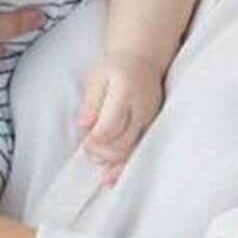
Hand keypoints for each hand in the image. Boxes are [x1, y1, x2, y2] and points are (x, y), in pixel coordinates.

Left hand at [77, 51, 165, 186]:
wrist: (143, 61)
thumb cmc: (114, 69)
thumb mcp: (97, 79)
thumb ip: (91, 102)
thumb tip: (84, 126)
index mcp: (126, 92)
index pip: (112, 124)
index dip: (96, 139)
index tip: (85, 144)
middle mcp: (142, 108)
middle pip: (124, 140)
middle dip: (104, 152)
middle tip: (88, 153)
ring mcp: (151, 119)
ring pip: (134, 148)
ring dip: (115, 162)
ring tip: (99, 166)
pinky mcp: (153, 127)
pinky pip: (141, 149)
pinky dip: (127, 164)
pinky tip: (115, 176)